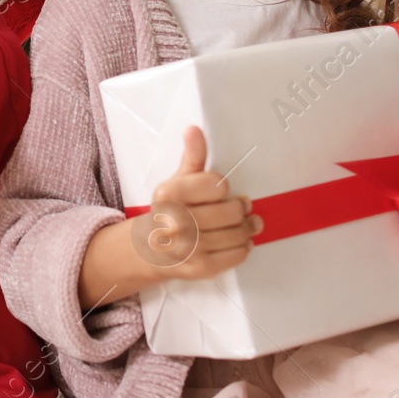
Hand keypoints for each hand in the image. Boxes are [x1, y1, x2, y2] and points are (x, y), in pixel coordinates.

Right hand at [133, 126, 261, 281]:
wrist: (151, 249)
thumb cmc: (170, 210)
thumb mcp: (178, 181)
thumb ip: (192, 156)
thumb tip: (194, 130)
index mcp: (170, 195)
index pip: (217, 184)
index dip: (222, 187)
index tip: (220, 191)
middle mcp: (176, 221)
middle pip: (232, 211)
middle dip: (240, 208)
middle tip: (242, 207)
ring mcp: (188, 247)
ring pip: (238, 233)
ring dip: (247, 228)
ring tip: (247, 224)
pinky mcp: (200, 267)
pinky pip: (236, 255)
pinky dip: (243, 247)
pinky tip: (241, 241)